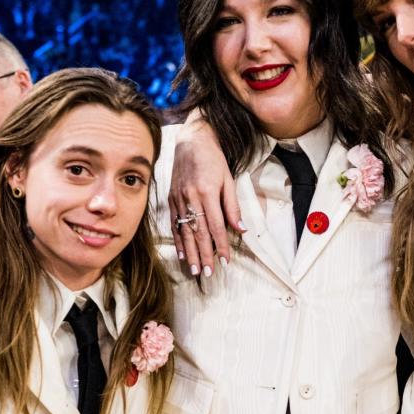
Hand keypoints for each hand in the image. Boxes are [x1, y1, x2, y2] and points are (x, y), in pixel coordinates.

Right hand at [167, 112, 242, 277]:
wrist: (191, 141)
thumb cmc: (214, 160)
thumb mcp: (229, 180)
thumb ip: (233, 207)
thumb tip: (241, 230)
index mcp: (207, 192)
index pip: (215, 226)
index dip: (221, 245)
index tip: (225, 261)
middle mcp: (190, 197)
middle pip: (198, 232)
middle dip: (204, 254)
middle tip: (209, 272)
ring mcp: (178, 199)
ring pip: (185, 231)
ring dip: (190, 252)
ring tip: (195, 269)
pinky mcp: (171, 199)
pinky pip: (174, 224)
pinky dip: (178, 240)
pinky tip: (181, 253)